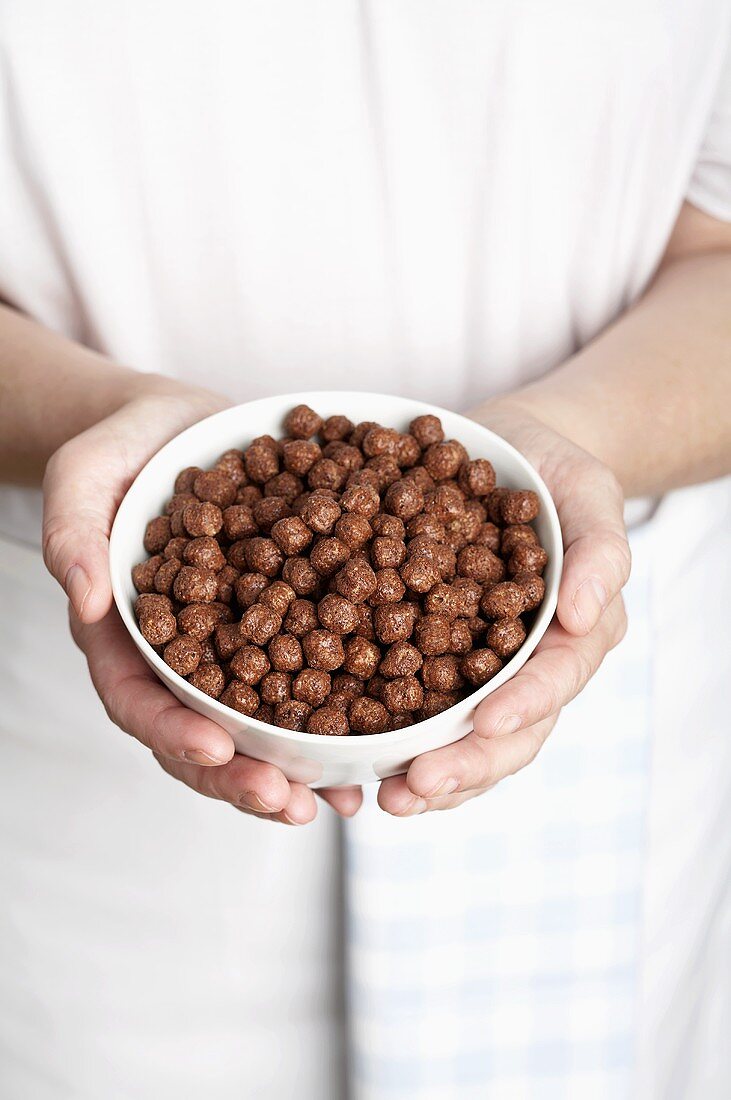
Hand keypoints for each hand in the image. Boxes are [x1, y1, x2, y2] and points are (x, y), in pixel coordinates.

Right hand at [42, 382, 360, 822]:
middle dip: (243, 777)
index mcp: (123, 635)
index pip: (136, 700)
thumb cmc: (120, 450)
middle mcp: (178, 656)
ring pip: (256, 724)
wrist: (177, 426)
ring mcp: (229, 647)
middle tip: (290, 804)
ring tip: (340, 800)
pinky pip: (302, 675)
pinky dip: (336, 712)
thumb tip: (84, 602)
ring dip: (295, 768)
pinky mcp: (276, 623)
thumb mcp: (83, 476)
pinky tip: (378, 738)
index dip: (173, 732)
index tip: (218, 751)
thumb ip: (74, 534)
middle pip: (200, 733)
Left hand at [377, 401, 630, 815]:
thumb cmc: (560, 476)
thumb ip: (599, 552)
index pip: (552, 681)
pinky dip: (390, 731)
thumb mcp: (590, 494)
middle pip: (504, 732)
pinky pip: (416, 700)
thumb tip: (586, 615)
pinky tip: (353, 751)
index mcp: (571, 635)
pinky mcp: (434, 652)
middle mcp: (525, 665)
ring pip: (459, 734)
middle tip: (414, 789)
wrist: (515, 454)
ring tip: (384, 796)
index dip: (523, 706)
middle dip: (463, 766)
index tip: (485, 724)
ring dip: (425, 771)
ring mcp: (479, 666)